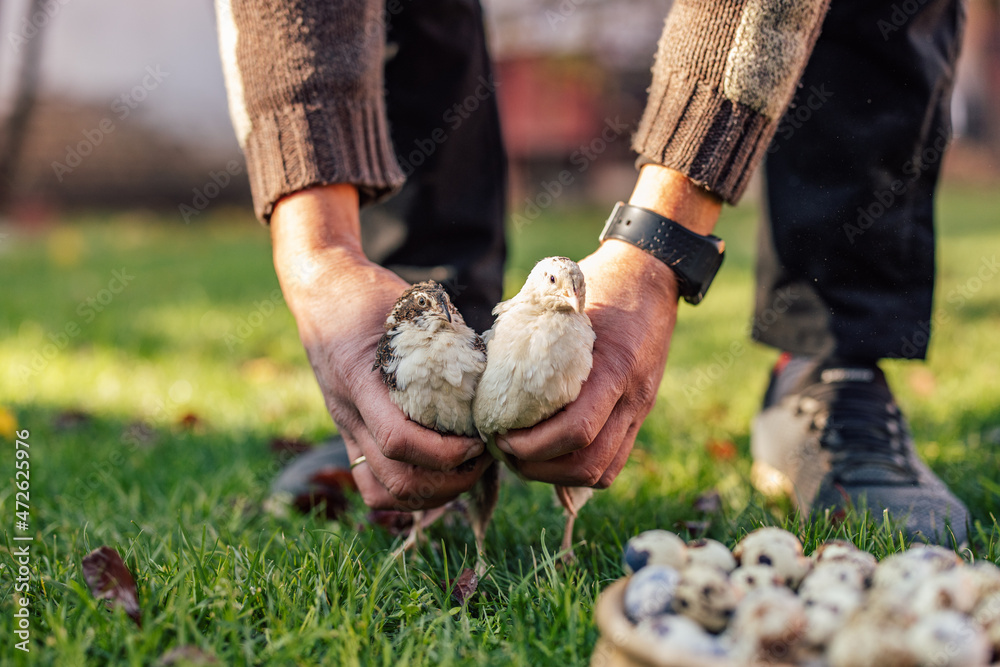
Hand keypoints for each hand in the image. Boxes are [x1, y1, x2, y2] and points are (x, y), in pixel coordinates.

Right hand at [271, 185, 488, 509]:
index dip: (445, 452)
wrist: (320, 288)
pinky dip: (406, 490)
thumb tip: (493, 369)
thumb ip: (446, 337)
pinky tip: (437, 472)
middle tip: (482, 460)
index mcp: (361, 380)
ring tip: (463, 472)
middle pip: (394, 479)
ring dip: (427, 494)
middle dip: (446, 482)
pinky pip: (371, 482)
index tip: (478, 440)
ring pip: (380, 492)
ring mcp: (345, 427)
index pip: (399, 440)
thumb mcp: (409, 306)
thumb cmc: (368, 293)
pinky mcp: (348, 432)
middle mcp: (348, 413)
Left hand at [494, 238, 679, 486]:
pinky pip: (613, 462)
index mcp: (614, 367)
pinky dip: (578, 469)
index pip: (576, 431)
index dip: (532, 445)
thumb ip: (532, 333)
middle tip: (504, 450)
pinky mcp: (639, 415)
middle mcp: (633, 396)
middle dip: (538, 467)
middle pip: (587, 462)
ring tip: (522, 458)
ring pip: (601, 471)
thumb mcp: (564, 302)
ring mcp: (639, 409)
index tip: (500, 434)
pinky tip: (550, 455)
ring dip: (556, 475)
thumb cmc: (601, 284)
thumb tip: (485, 366)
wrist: (652, 276)